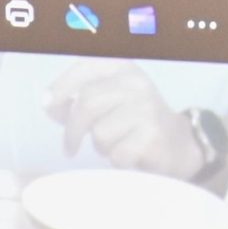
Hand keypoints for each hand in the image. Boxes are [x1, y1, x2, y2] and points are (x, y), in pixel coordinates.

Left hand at [42, 59, 203, 178]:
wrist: (179, 144)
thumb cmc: (135, 121)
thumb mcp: (111, 98)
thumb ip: (80, 97)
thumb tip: (49, 106)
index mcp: (122, 67)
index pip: (84, 69)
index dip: (61, 88)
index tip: (48, 106)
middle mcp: (136, 82)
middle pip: (86, 104)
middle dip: (72, 129)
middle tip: (69, 147)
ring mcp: (146, 108)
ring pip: (100, 132)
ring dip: (101, 146)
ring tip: (116, 145)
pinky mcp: (152, 136)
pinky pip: (116, 154)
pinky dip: (117, 161)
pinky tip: (131, 156)